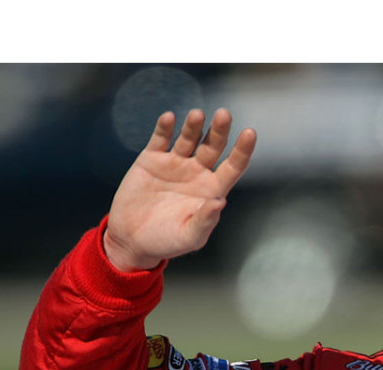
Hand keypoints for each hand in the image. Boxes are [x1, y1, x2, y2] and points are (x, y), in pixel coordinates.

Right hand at [103, 108, 256, 271]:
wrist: (132, 239)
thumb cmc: (166, 241)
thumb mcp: (190, 236)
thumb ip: (205, 221)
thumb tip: (219, 202)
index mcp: (212, 190)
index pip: (233, 166)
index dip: (242, 150)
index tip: (250, 133)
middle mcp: (197, 172)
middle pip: (212, 146)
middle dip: (219, 130)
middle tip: (224, 115)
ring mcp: (175, 163)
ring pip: (188, 138)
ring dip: (194, 126)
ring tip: (198, 115)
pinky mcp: (151, 159)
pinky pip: (160, 139)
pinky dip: (164, 128)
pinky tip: (169, 118)